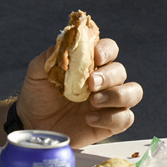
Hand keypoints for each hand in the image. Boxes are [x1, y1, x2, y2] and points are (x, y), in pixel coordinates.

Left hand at [14, 38, 141, 147]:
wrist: (33, 124)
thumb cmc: (38, 96)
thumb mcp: (37, 73)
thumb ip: (50, 57)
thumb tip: (65, 41)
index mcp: (90, 63)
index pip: (109, 49)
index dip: (106, 50)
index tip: (96, 57)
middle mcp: (105, 80)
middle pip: (121, 71)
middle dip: (108, 76)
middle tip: (91, 85)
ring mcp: (110, 102)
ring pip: (133, 92)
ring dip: (117, 95)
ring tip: (94, 102)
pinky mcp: (110, 123)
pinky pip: (125, 118)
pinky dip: (111, 118)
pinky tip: (90, 119)